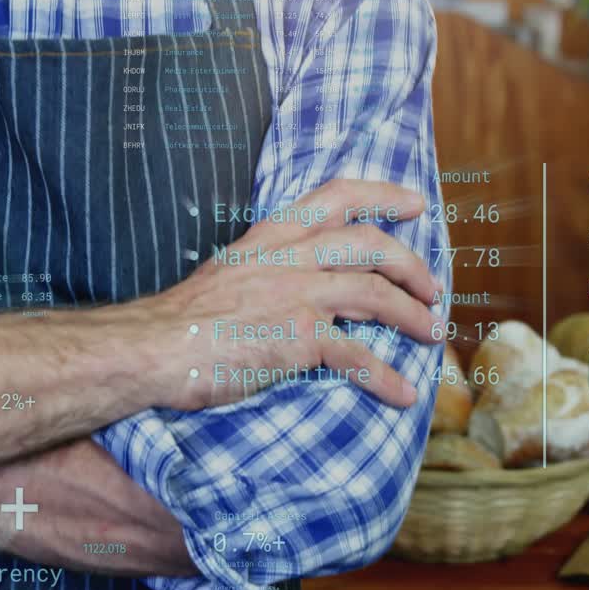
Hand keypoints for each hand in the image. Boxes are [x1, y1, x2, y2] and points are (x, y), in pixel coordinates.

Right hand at [146, 178, 440, 411]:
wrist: (154, 346)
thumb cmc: (184, 319)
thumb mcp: (230, 271)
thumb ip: (268, 268)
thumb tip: (299, 282)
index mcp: (271, 235)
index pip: (336, 196)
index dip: (383, 196)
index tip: (415, 204)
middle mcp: (288, 256)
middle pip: (369, 242)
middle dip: (411, 263)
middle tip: (433, 287)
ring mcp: (295, 294)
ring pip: (374, 292)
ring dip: (412, 315)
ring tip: (432, 334)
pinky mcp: (297, 338)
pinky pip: (356, 356)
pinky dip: (385, 376)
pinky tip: (404, 393)